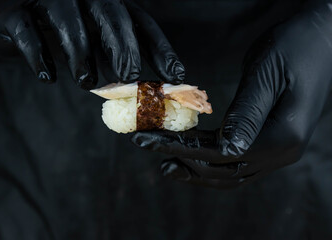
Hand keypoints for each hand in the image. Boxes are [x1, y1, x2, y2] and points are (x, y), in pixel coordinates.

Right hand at [0, 0, 183, 89]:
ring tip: (86, 83)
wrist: (9, 12)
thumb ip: (114, 54)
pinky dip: (39, 57)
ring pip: (69, 23)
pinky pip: (28, 34)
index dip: (161, 49)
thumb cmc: (61, 28)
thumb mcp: (94, 37)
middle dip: (124, 48)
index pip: (141, 23)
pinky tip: (47, 77)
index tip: (176, 75)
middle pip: (111, 15)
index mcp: (107, 3)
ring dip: (81, 56)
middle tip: (130, 78)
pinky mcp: (13, 11)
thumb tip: (138, 86)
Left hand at [131, 2, 331, 187]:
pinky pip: (238, 160)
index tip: (151, 141)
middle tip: (151, 149)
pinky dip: (212, 159)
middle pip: (225, 171)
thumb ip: (246, 114)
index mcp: (283, 137)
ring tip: (168, 163)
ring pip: (231, 172)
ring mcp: (280, 149)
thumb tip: (225, 149)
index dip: (182, 150)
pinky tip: (193, 153)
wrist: (321, 38)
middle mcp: (283, 152)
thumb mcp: (266, 75)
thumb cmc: (295, 48)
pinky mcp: (273, 141)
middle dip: (185, 163)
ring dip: (197, 169)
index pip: (221, 154)